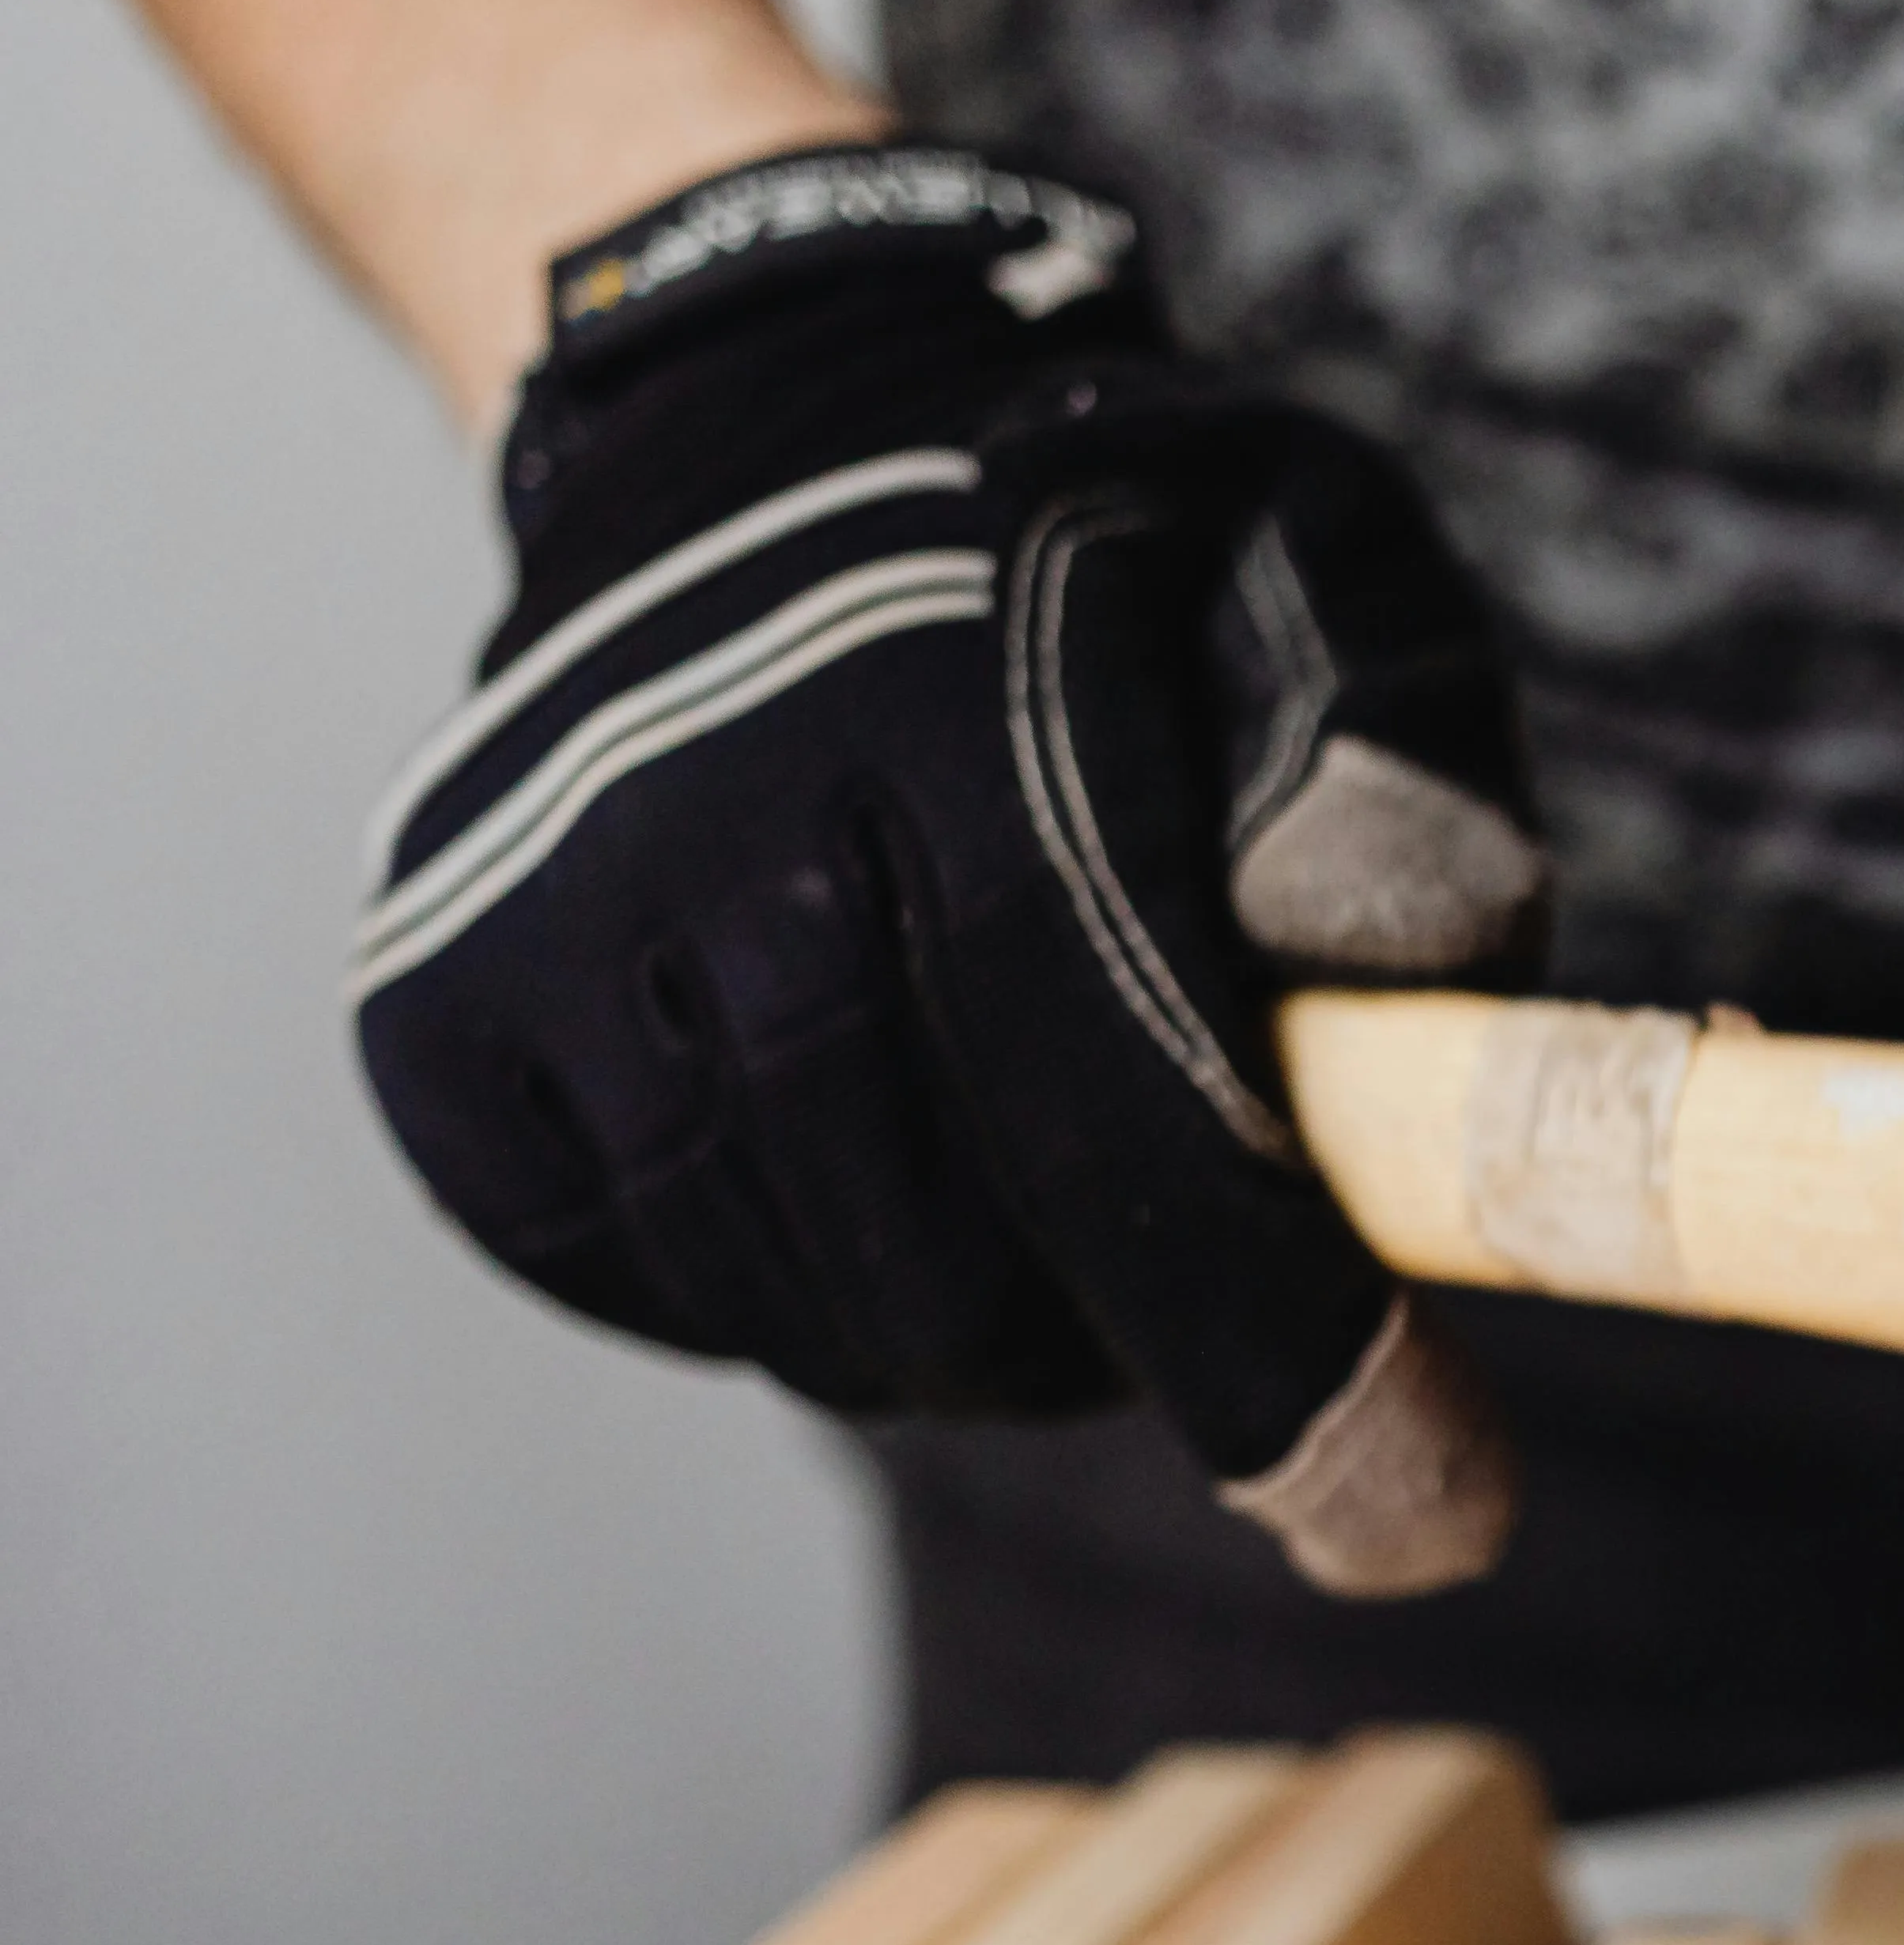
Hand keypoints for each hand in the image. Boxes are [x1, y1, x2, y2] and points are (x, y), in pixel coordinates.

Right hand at [351, 145, 1546, 1593]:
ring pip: (812, 1320)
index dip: (1291, 1365)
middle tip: (1185, 1241)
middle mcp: (709, 838)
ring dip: (961, 1321)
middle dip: (1128, 1332)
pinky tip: (848, 1139)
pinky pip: (653, 1288)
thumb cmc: (1106, 547)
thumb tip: (1414, 972)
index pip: (1126, 1131)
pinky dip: (783, 1279)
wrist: (770, 428)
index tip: (1427, 1516)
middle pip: (967, 1281)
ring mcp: (537, 938)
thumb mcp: (1321, 571)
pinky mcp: (435, 1025)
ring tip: (1020, 1175)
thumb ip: (1407, 773)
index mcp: (953, 736)